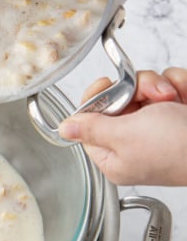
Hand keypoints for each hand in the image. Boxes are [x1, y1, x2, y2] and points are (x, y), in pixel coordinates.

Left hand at [59, 68, 186, 185]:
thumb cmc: (179, 149)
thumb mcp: (125, 136)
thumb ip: (93, 128)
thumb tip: (65, 128)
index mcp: (114, 156)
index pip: (89, 121)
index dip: (96, 99)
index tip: (107, 85)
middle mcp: (134, 141)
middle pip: (118, 99)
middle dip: (135, 89)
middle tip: (149, 97)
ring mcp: (158, 125)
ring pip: (144, 87)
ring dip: (159, 86)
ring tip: (172, 100)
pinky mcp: (179, 111)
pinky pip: (169, 84)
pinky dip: (179, 85)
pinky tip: (185, 98)